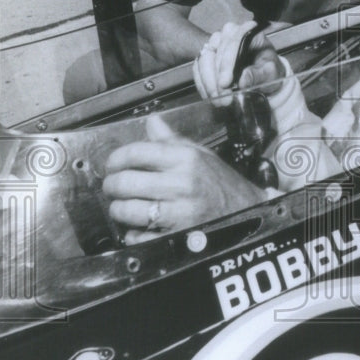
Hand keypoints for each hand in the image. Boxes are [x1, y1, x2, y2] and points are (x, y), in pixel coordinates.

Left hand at [104, 114, 268, 243]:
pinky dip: (133, 233)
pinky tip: (139, 226)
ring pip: (127, 210)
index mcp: (186, 159)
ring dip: (118, 210)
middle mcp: (181, 184)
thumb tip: (152, 122)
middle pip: (125, 182)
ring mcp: (179, 212)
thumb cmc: (222, 184)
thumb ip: (172, 140)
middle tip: (113, 186)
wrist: (247, 213)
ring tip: (123, 207)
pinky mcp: (177, 237)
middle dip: (111, 185)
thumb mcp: (201, 155)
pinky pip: (139, 236)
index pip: (137, 152)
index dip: (116, 158)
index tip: (112, 164)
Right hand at [193, 20, 285, 100]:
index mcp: (248, 31)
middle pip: (217, 51)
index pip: (234, 42)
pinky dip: (202, 83)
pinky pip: (198, 67)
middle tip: (223, 96)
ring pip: (204, 58)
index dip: (228, 63)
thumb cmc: (269, 69)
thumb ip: (258, 75)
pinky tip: (210, 96)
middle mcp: (230, 33)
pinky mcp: (208, 54)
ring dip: (208, 81)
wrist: (265, 75)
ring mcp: (217, 42)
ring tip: (218, 99)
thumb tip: (242, 81)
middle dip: (217, 77)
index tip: (226, 83)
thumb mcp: (271, 73)